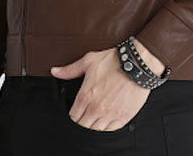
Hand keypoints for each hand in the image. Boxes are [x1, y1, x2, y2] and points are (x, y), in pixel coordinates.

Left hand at [50, 38, 164, 131]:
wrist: (137, 64)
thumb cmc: (113, 61)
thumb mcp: (88, 61)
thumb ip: (70, 70)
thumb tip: (55, 71)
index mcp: (85, 96)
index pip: (73, 117)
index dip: (74, 115)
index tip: (77, 111)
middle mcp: (96, 108)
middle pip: (83, 127)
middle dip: (83, 122)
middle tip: (87, 115)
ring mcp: (109, 115)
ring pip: (96, 131)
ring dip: (95, 125)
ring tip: (97, 117)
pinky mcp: (122, 117)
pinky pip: (110, 131)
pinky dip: (107, 127)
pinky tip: (108, 119)